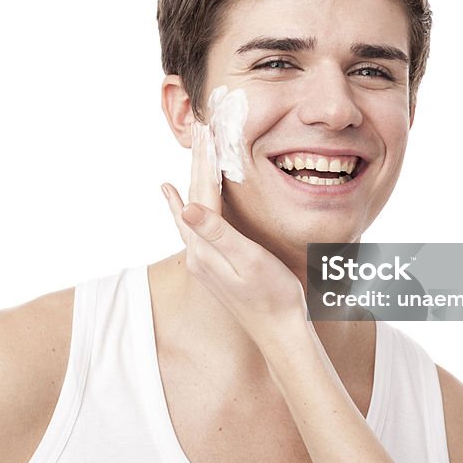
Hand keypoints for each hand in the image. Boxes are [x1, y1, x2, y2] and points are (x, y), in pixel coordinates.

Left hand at [160, 121, 307, 346]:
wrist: (279, 332)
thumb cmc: (272, 296)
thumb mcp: (247, 261)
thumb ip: (217, 234)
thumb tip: (186, 208)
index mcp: (205, 248)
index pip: (201, 193)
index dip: (204, 160)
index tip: (206, 130)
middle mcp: (198, 254)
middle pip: (193, 197)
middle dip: (197, 162)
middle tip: (198, 130)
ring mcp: (204, 261)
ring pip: (193, 208)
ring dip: (192, 178)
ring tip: (191, 154)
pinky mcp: (213, 266)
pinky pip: (197, 224)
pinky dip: (189, 205)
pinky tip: (183, 203)